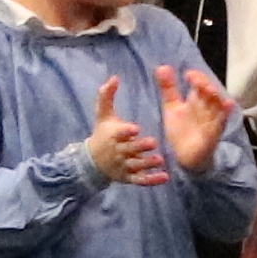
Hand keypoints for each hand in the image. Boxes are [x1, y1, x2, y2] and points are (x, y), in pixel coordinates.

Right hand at [74, 75, 169, 189]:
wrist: (91, 162)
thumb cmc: (101, 133)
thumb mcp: (102, 114)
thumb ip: (107, 95)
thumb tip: (115, 77)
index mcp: (113, 136)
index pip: (119, 133)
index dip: (126, 131)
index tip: (135, 128)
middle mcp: (118, 152)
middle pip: (129, 150)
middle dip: (140, 147)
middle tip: (153, 142)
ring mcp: (123, 166)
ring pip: (136, 166)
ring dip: (147, 163)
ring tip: (160, 160)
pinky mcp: (129, 178)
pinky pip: (141, 180)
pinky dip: (152, 180)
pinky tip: (165, 177)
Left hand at [157, 64, 233, 174]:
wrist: (184, 156)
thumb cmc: (181, 130)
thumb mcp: (172, 107)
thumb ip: (168, 88)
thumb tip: (161, 67)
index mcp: (197, 99)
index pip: (201, 83)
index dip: (197, 77)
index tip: (187, 75)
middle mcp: (207, 108)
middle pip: (212, 92)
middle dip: (206, 85)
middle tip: (196, 80)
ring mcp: (212, 120)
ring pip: (219, 105)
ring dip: (216, 97)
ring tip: (209, 90)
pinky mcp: (214, 134)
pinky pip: (221, 123)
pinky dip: (225, 114)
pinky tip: (228, 105)